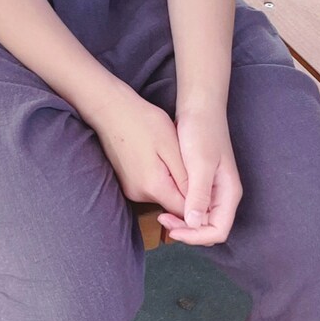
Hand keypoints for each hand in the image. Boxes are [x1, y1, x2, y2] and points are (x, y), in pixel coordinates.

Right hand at [88, 85, 188, 218]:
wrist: (110, 110)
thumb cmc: (143, 122)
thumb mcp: (171, 146)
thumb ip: (185, 178)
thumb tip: (198, 204)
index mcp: (153, 186)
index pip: (185, 210)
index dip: (200, 202)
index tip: (209, 183)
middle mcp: (139, 194)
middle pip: (173, 204)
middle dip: (188, 191)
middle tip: (195, 166)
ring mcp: (131, 190)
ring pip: (163, 195)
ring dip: (174, 182)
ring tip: (175, 158)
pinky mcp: (127, 183)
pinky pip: (151, 188)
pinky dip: (161, 178)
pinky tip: (161, 158)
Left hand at [157, 107, 241, 245]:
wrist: (199, 109)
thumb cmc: (201, 132)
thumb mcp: (199, 164)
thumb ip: (198, 194)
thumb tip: (194, 223)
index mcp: (228, 193)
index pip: (218, 231)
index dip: (196, 236)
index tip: (172, 230)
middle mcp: (224, 195)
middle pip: (209, 228)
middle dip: (187, 231)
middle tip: (162, 219)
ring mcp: (213, 190)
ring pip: (201, 219)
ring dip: (183, 222)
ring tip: (161, 214)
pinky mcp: (202, 183)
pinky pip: (194, 206)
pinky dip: (181, 210)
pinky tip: (166, 204)